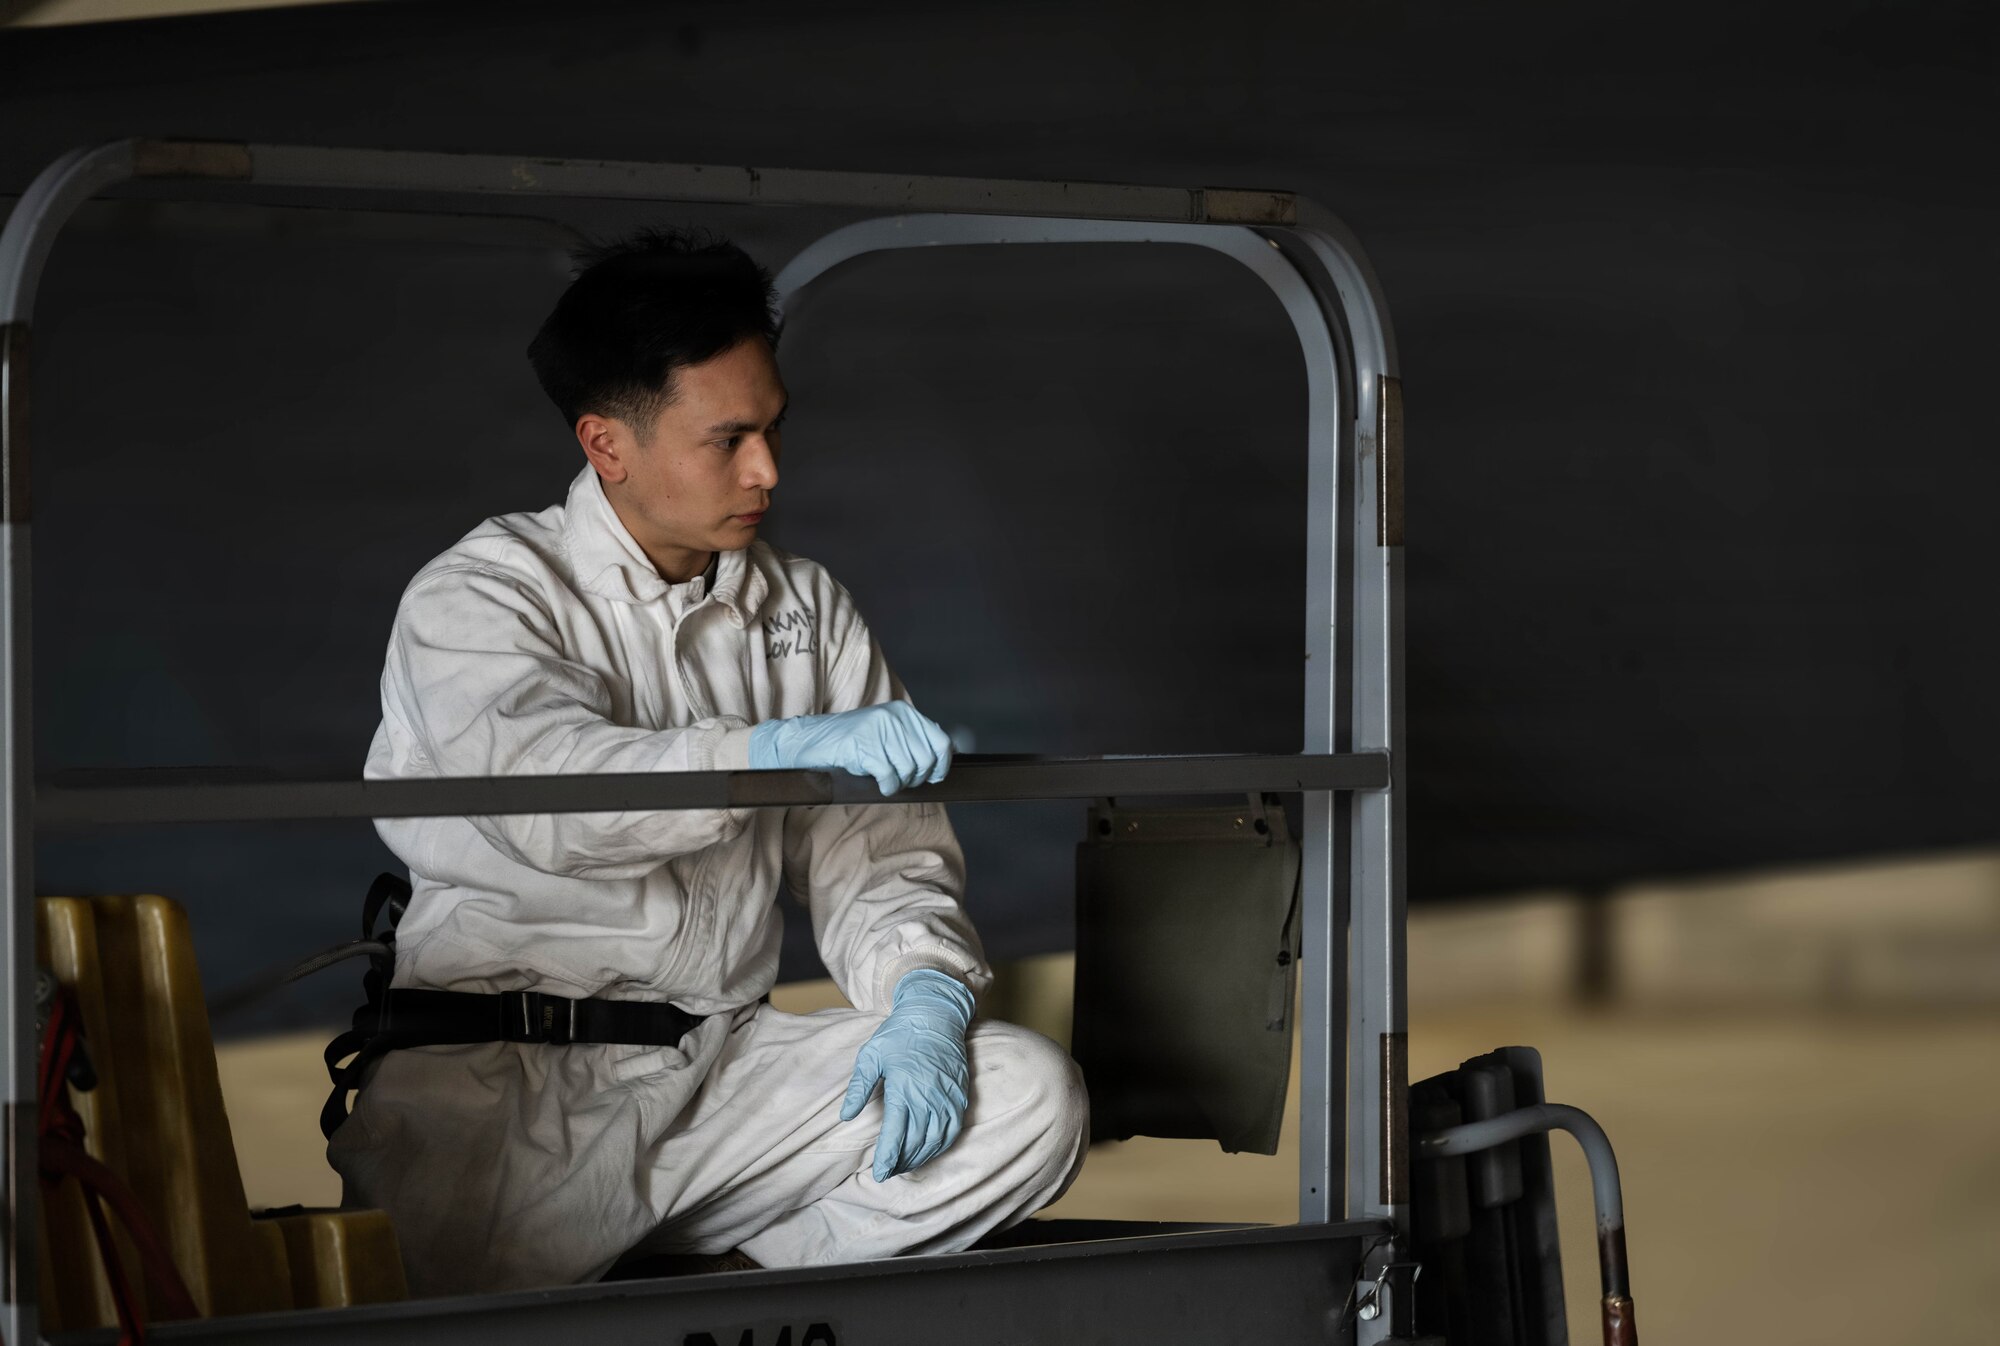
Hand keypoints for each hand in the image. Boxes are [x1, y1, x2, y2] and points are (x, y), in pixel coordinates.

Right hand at [748, 702, 953, 795]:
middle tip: (898, 780)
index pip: (941, 742)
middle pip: (926, 761)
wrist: (809, 741)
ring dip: (899, 783)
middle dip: (915, 778)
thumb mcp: (886, 733)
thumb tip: (943, 759)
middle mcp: (895, 717)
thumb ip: (913, 741)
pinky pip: (890, 777)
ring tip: (884, 780)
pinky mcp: (864, 746)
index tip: (933, 777)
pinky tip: (876, 783)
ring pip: (909, 770)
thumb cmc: (849, 743)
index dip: (940, 766)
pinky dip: (886, 787)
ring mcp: (879, 730)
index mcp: (904, 712)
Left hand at [839, 969, 974, 1181]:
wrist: (936, 1015)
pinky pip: (952, 1131)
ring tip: (904, 1166)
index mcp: (905, 1089)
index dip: (887, 1158)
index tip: (879, 1173)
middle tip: (888, 1171)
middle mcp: (929, 1098)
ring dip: (920, 1158)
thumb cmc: (900, 1034)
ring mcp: (947, 1099)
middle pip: (915, 1143)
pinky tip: (929, 1151)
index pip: (896, 1135)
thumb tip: (845, 1115)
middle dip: (900, 1162)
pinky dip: (940, 1146)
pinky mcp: (959, 1097)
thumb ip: (858, 1087)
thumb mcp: (871, 1055)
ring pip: (935, 1141)